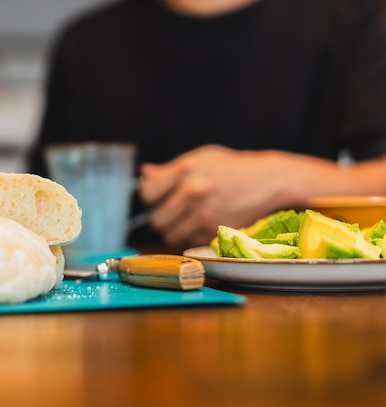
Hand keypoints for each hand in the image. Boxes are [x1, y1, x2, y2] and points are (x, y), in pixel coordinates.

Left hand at [137, 145, 348, 250]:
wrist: (268, 182)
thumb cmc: (232, 168)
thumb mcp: (202, 159)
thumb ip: (170, 169)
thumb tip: (143, 174)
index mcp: (186, 169)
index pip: (146, 194)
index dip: (149, 198)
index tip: (155, 198)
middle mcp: (193, 192)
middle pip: (156, 220)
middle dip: (160, 218)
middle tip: (170, 212)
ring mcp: (205, 214)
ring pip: (170, 236)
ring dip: (174, 231)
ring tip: (185, 220)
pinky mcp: (215, 231)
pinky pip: (188, 242)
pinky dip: (190, 237)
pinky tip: (200, 224)